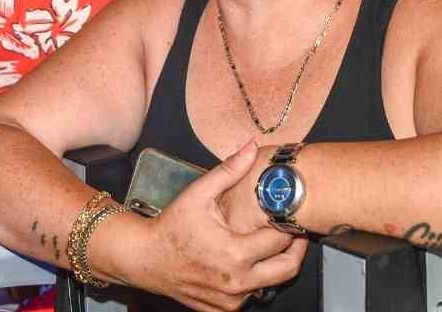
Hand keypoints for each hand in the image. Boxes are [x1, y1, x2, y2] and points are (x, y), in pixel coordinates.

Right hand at [139, 141, 307, 311]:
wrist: (145, 258)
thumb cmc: (171, 226)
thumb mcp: (198, 193)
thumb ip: (229, 170)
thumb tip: (252, 146)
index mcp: (235, 254)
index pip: (281, 240)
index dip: (290, 223)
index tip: (291, 212)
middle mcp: (237, 282)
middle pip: (287, 269)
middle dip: (296, 249)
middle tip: (296, 231)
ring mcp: (231, 300)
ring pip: (271, 283)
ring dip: (274, 263)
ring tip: (270, 241)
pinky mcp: (223, 308)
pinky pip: (251, 295)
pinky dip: (255, 278)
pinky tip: (248, 259)